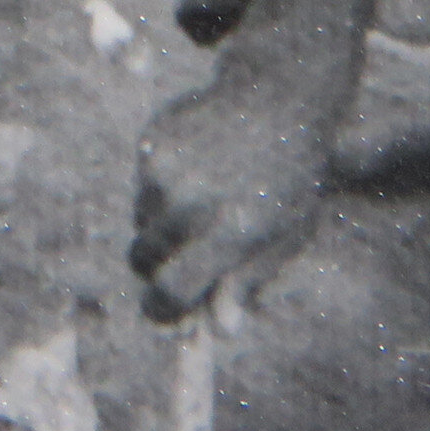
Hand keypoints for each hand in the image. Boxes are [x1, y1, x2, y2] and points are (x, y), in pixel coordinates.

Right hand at [129, 57, 333, 324]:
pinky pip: (141, 189)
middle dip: (161, 265)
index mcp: (234, 231)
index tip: (165, 311)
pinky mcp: (151, 143)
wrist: (278, 98)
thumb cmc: (289, 180)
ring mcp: (167, 168)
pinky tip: (197, 170)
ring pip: (140, 224)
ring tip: (204, 202)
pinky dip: (160, 191)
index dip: (163, 310)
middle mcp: (193, 200)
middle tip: (191, 252)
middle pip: (144, 260)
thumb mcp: (285, 237)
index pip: (172, 291)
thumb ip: (247, 283)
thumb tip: (221, 332)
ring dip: (161, 227)